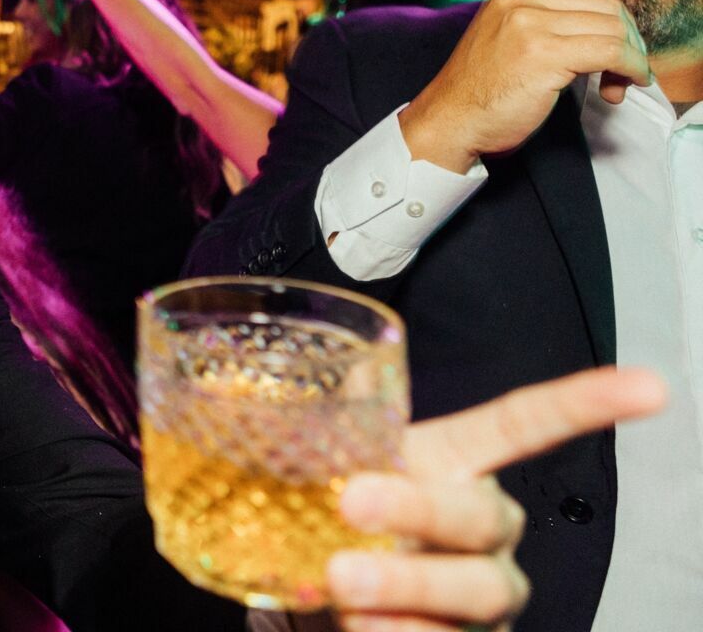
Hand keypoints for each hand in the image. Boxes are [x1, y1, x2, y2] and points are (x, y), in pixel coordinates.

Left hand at [327, 366, 664, 631]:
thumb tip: (351, 363)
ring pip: (472, 589)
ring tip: (343, 578)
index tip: (647, 387)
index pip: (526, 427)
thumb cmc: (336, 513)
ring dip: (405, 583)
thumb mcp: (333, 456)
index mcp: (458, 465)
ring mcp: (483, 594)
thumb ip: (347, 413)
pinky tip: (359, 625)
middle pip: (481, 516)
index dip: (584, 404)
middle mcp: (486, 530)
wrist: (323, 589)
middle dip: (419, 507)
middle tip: (353, 501)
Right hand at [399, 0, 650, 173]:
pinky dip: (631, 68)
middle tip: (623, 72)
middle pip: (606, 6)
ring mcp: (529, 23)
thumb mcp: (509, 35)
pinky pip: (611, 52)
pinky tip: (623, 85)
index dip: (615, 22)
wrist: (450, 121)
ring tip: (616, 85)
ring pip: (613, 28)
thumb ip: (546, 20)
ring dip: (631, 58)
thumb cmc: (483, 89)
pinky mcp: (542, 53)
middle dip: (628, 39)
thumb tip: (610, 26)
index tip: (617, 53)